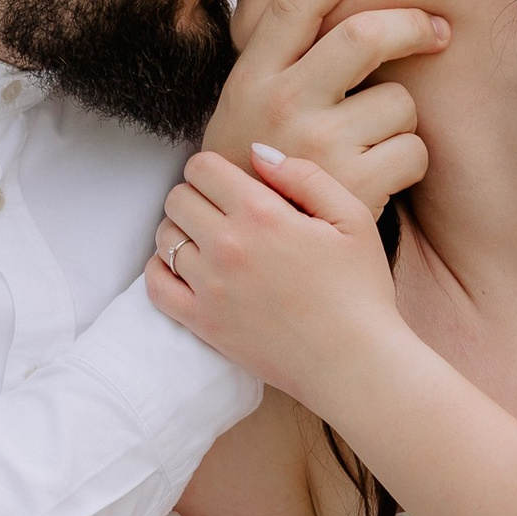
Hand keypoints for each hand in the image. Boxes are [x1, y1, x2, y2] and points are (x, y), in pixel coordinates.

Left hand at [147, 147, 412, 416]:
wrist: (354, 362)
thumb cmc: (360, 290)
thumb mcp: (351, 218)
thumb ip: (304, 176)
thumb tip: (257, 152)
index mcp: (262, 213)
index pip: (202, 167)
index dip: (213, 169)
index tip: (229, 183)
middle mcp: (227, 245)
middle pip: (177, 198)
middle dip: (196, 196)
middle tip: (221, 211)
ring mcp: (209, 287)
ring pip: (164, 237)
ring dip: (181, 231)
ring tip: (210, 241)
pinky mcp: (203, 323)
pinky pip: (156, 284)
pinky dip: (162, 269)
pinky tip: (187, 269)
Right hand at [201, 0, 447, 215]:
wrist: (251, 250)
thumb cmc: (257, 166)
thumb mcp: (246, 103)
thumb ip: (280, 54)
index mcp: (254, 76)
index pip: (297, 3)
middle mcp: (282, 104)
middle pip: (364, 35)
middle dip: (412, 25)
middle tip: (437, 28)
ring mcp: (317, 146)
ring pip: (399, 101)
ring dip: (402, 119)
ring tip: (372, 145)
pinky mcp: (351, 189)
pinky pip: (414, 151)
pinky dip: (410, 161)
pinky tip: (380, 178)